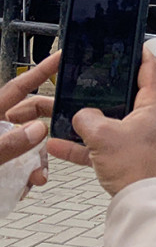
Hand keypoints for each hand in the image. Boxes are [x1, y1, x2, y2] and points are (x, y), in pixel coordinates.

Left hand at [1, 52, 60, 188]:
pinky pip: (18, 168)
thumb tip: (38, 129)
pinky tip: (22, 188)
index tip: (60, 58)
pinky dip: (25, 178)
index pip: (17, 89)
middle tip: (54, 147)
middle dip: (45, 137)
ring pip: (27, 149)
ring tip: (35, 180)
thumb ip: (5, 146)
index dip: (40, 72)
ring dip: (36, 164)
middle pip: (29, 122)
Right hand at [47, 50, 155, 196]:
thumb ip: (88, 119)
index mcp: (152, 104)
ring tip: (64, 111)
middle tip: (86, 77)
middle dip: (102, 88)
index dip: (140, 52)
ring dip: (85, 120)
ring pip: (107, 121)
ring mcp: (135, 137)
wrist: (143, 201)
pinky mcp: (124, 156)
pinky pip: (99, 146)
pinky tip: (57, 145)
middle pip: (123, 95)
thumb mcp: (105, 135)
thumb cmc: (138, 165)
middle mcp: (146, 118)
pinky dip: (80, 146)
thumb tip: (81, 115)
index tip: (130, 42)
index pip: (150, 68)